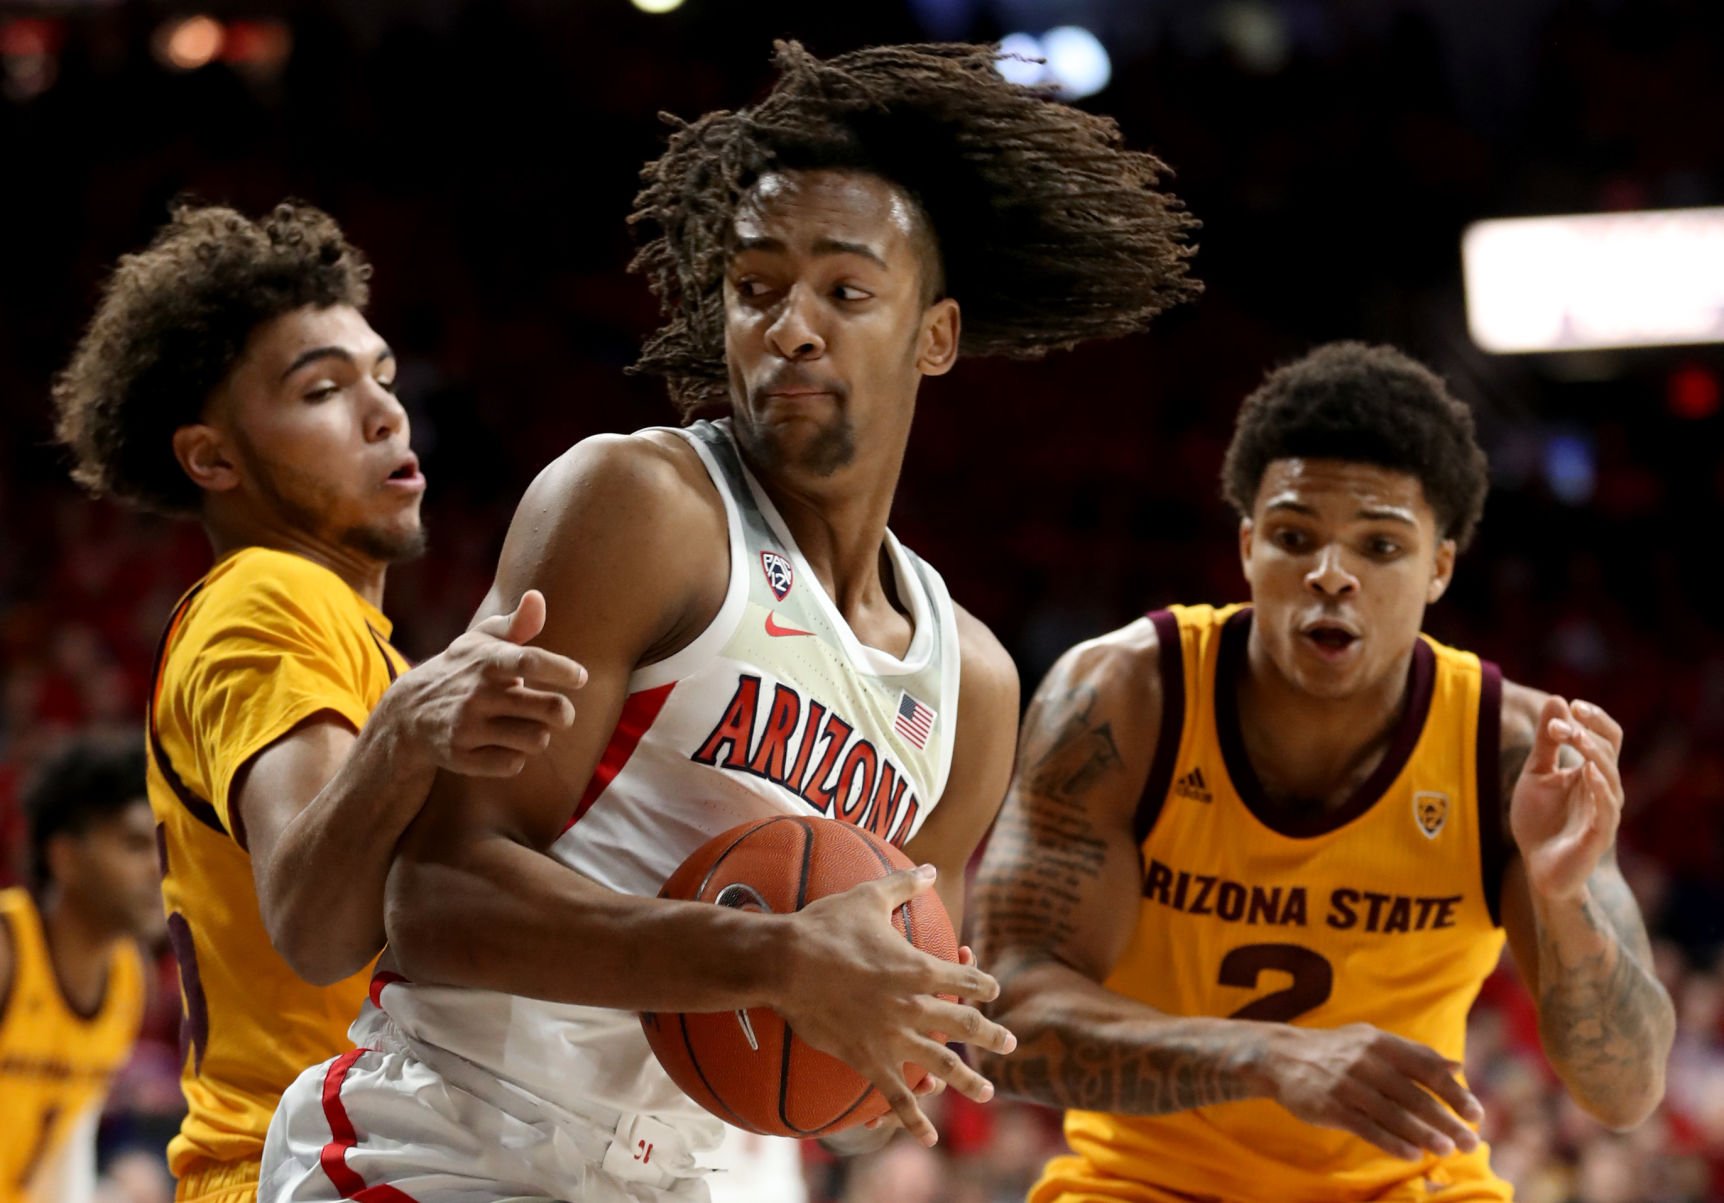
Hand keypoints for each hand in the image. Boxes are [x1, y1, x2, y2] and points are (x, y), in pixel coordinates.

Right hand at [389, 590, 588, 775]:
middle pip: (550, 709)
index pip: (531, 661)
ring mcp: (468, 728)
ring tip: (527, 726)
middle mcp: (477, 694)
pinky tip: (504, 745)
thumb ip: (515, 622)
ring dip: (539, 735)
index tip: (580, 677)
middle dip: (564, 712)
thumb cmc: (459, 671)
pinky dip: (515, 757)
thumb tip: (536, 597)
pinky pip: (513, 764)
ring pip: (537, 739)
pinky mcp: (461, 757)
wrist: (406, 713)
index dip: (562, 670)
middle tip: (559, 712)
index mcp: (487, 661)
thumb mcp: (480, 641)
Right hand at [775, 867, 1017, 1146]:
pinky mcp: (866, 1058)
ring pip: (940, 1064)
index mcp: (917, 967)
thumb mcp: (868, 896)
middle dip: (991, 1034)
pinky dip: (913, 1118)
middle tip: (1010, 1043)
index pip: (964, 979)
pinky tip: (929, 1136)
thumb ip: (904, 884)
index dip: (983, 984)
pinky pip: (896, 1095)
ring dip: (968, 1080)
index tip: (993, 991)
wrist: (785, 962)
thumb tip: (931, 867)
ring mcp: (891, 1036)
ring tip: (987, 1092)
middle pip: (963, 1024)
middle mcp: (912, 1005)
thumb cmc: (826, 925)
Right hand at [1265, 1023, 1483, 1159]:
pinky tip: (1412, 1154)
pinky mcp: (1329, 1105)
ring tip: (1446, 1150)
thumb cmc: (1336, 1051)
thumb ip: (1415, 1054)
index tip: (1476, 1115)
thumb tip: (1458, 1065)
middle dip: (1445, 1120)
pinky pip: (1366, 1127)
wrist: (1281, 1056)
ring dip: (1423, 1134)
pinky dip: (1391, 1142)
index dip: (1454, 1092)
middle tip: (1469, 1142)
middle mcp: (1366, 1061)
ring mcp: (1346, 1084)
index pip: (1427, 1068)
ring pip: (1392, 1114)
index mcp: (1381, 1043)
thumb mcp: (1373, 1041)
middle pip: (1414, 1095)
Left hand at [1510, 697, 1623, 902]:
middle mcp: (1604, 789)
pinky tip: (1587, 772)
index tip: (1571, 705)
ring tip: (1572, 735)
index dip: (1595, 718)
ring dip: (1590, 752)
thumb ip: (1546, 742)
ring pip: (1610, 775)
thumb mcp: (1536, 774)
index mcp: (1592, 772)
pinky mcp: (1598, 835)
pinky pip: (1607, 809)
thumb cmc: (1540, 821)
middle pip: (1610, 751)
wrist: (1537, 867)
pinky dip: (1600, 788)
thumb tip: (1557, 698)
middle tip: (1559, 724)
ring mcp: (1604, 812)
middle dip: (1586, 732)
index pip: (1607, 737)